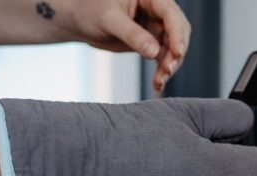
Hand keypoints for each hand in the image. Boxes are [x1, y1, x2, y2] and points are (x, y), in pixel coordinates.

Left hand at [56, 0, 191, 91]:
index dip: (177, 34)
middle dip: (175, 52)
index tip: (177, 54)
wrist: (79, 21)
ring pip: (172, 48)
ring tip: (159, 81)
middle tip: (167, 71)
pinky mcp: (151, 41)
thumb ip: (132, 34)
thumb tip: (154, 52)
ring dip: (169, 66)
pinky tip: (157, 84)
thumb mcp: (109, 20)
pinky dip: (162, 71)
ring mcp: (155, 27)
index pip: (171, 14)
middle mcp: (156, 10)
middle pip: (178, 32)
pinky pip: (163, 57)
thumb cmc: (90, 11)